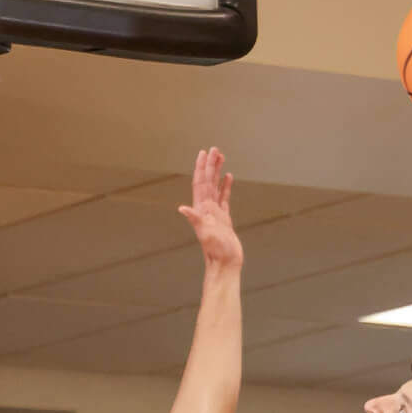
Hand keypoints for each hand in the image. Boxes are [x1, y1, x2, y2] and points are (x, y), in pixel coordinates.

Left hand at [178, 147, 241, 272]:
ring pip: (215, 186)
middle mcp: (206, 208)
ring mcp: (215, 212)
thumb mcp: (205, 233)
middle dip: (210, 164)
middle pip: (207, 181)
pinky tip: (228, 177)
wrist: (224, 263)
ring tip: (221, 157)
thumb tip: (182, 208)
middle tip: (214, 149)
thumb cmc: (216, 250)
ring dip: (217, 172)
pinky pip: (224, 197)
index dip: (202, 167)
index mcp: (202, 208)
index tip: (204, 153)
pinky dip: (225, 186)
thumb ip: (195, 219)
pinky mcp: (224, 218)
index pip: (200, 182)